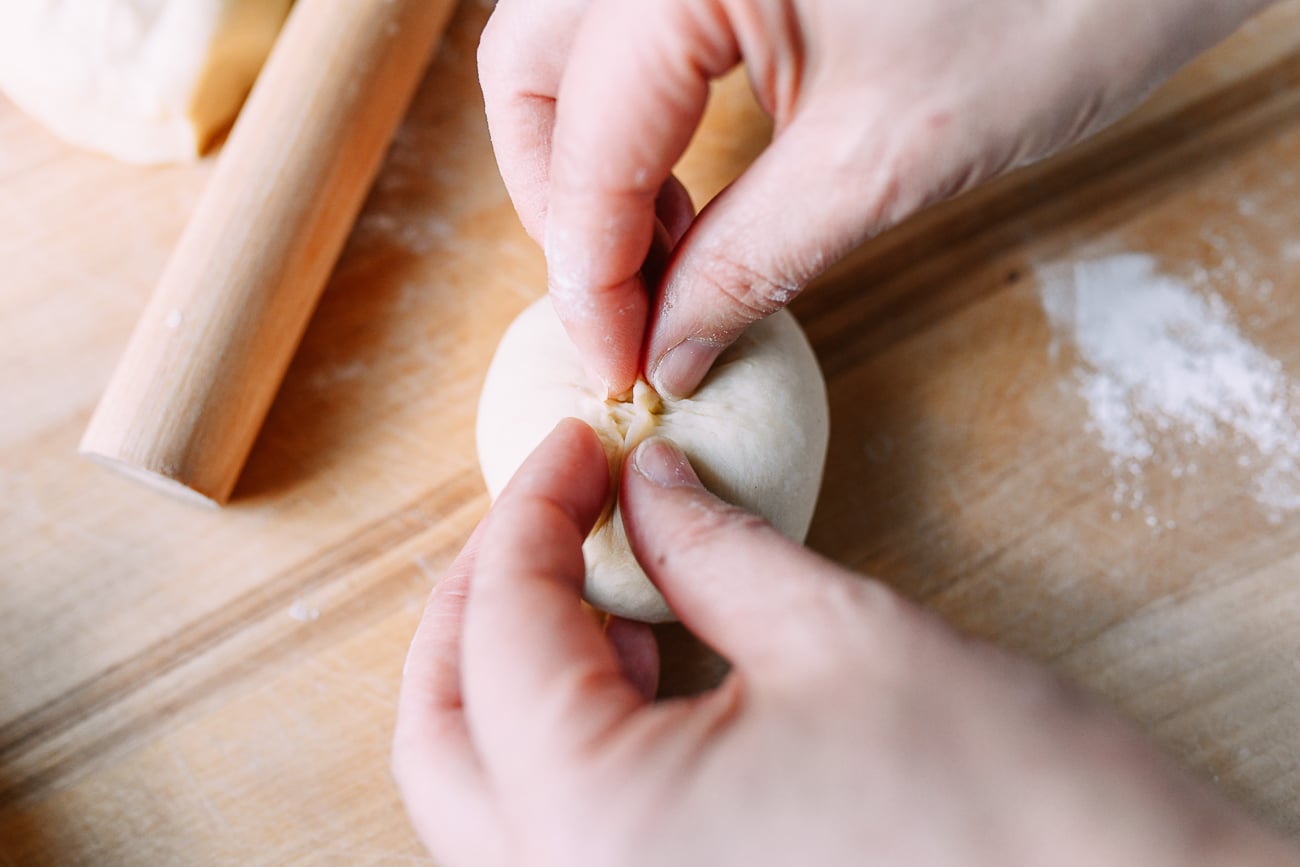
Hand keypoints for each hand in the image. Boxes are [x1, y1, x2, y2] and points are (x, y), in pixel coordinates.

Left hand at [393, 419, 1295, 866]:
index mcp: (598, 822)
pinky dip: (565, 739)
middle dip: (477, 599)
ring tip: (600, 584)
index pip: (502, 629)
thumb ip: (711, 548)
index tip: (582, 446)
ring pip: (483, 791)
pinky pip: (554, 831)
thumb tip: (649, 484)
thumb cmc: (1008, 807)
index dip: (532, 510)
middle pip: (441, 731)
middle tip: (547, 508)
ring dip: (511, 670)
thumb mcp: (840, 637)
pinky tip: (637, 669)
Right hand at [479, 0, 1272, 397]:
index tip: (616, 366)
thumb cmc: (1060, 1)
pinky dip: (635, 114)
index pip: (586, 148)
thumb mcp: (888, 157)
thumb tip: (666, 349)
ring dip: (586, 157)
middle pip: (530, 72)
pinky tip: (684, 184)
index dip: (590, 278)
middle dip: (558, 203)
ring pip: (565, 46)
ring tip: (655, 251)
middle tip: (619, 304)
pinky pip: (632, 30)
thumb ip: (753, 261)